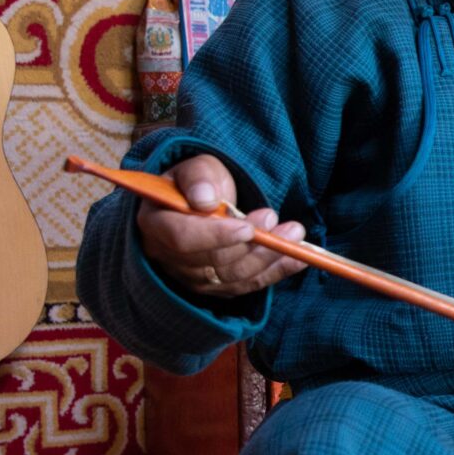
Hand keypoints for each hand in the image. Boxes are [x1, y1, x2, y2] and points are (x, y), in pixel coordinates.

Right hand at [134, 153, 306, 298]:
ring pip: (233, 277)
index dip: (215, 237)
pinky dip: (276, 272)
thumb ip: (199, 178)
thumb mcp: (198, 167)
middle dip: (250, 245)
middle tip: (276, 220)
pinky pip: (248, 285)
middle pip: (212, 262)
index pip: (182, 239)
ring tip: (294, 233)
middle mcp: (168, 257)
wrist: (205, 201)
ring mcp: (192, 277)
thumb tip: (205, 199)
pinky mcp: (216, 287)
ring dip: (268, 257)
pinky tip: (298, 259)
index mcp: (155, 224)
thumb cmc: (199, 182)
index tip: (247, 228)